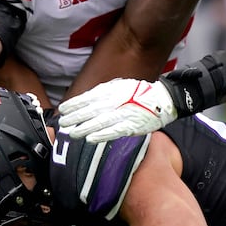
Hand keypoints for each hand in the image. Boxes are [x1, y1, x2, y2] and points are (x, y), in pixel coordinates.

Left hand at [58, 78, 176, 142]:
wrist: (163, 100)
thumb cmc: (140, 93)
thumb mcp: (120, 86)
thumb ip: (104, 92)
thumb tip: (86, 99)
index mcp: (112, 90)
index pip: (89, 97)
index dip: (75, 104)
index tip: (63, 109)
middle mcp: (116, 101)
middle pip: (92, 110)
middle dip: (75, 117)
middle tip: (63, 123)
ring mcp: (124, 113)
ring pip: (100, 122)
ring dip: (84, 128)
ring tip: (72, 133)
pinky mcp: (132, 125)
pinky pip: (114, 131)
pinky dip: (102, 135)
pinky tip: (90, 139)